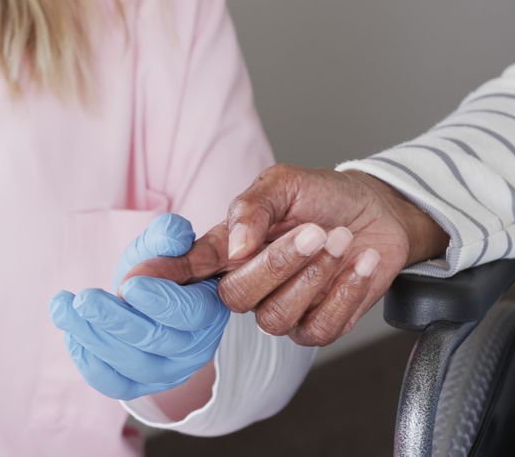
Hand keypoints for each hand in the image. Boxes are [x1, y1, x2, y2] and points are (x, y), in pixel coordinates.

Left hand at [50, 214, 228, 399]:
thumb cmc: (161, 267)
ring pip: (131, 364)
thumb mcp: (165, 244)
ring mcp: (169, 372)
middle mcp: (196, 349)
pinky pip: (114, 384)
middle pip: (156, 340)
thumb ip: (169, 234)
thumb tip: (173, 235)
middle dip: (115, 320)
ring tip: (62, 308)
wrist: (150, 296)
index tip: (127, 285)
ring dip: (92, 336)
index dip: (159, 301)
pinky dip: (89, 362)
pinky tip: (71, 333)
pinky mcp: (141, 385)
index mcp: (210, 310)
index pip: (190, 313)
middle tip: (84, 300)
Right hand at [125, 165, 448, 346]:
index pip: (185, 269)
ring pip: (276, 317)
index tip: (136, 280)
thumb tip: (233, 248)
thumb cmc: (322, 196)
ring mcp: (280, 308)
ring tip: (340, 239)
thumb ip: (251, 208)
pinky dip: (344, 293)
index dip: (160, 277)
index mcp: (228, 248)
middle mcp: (247, 283)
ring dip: (315, 276)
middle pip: (236, 297)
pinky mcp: (317, 326)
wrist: (378, 211)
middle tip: (312, 230)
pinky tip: (358, 263)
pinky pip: (318, 329)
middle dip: (277, 264)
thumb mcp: (283, 183)